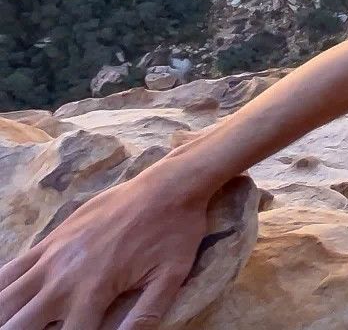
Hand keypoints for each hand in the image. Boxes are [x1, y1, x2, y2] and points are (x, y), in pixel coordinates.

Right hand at [0, 170, 208, 329]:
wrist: (167, 187)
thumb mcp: (169, 278)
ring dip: (6, 316)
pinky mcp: (49, 241)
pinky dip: (1, 289)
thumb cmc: (173, 233)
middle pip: (22, 324)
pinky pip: (9, 270)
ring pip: (6, 299)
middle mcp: (64, 278)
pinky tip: (5, 301)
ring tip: (11, 323)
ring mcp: (52, 258)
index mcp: (94, 292)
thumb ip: (144, 315)